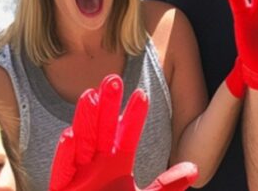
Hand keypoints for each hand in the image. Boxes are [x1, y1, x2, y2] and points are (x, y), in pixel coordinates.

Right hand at [49, 74, 197, 190]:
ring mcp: (78, 176)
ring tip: (90, 95)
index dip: (134, 116)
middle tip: (113, 78)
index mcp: (117, 164)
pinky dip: (66, 154)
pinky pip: (63, 170)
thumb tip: (194, 168)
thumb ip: (167, 185)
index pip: (127, 135)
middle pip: (103, 129)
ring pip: (82, 142)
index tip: (142, 94)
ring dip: (85, 119)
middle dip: (108, 105)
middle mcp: (97, 165)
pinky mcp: (63, 188)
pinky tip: (69, 135)